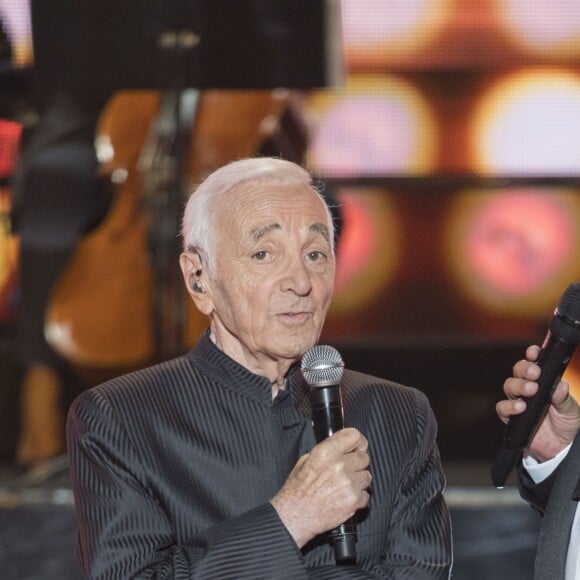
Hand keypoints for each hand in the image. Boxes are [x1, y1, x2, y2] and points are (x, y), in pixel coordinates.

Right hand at [271, 428, 370, 547]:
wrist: (295, 515)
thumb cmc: (297, 490)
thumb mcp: (305, 461)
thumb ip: (326, 451)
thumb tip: (341, 447)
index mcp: (325, 452)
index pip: (353, 436)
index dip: (358, 441)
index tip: (358, 446)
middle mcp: (339, 465)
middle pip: (364, 457)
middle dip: (358, 463)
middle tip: (348, 469)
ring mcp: (348, 484)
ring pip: (367, 476)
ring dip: (359, 480)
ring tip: (344, 486)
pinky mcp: (353, 501)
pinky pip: (366, 494)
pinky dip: (359, 497)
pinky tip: (345, 497)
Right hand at [496, 345, 579, 460]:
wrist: (561, 447)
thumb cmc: (565, 423)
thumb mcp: (571, 410)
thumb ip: (564, 398)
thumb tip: (561, 384)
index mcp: (542, 381)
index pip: (533, 362)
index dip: (532, 354)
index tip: (535, 352)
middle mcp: (527, 388)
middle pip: (518, 370)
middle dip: (525, 368)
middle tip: (536, 373)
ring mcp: (517, 401)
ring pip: (509, 386)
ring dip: (519, 385)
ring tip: (531, 390)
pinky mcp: (510, 417)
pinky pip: (502, 408)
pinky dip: (509, 406)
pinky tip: (521, 407)